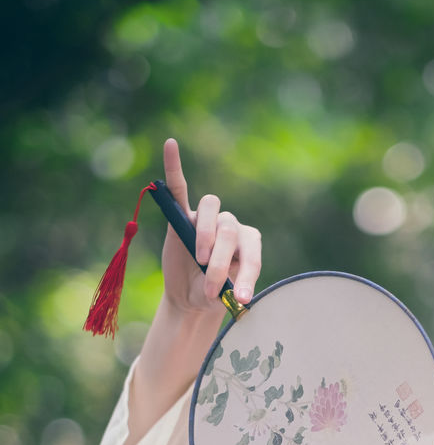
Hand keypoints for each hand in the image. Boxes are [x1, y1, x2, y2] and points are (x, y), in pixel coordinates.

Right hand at [161, 137, 261, 316]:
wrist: (190, 296)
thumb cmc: (211, 295)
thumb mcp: (221, 299)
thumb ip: (226, 291)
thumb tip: (229, 292)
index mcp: (248, 244)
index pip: (252, 253)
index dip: (249, 275)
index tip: (243, 299)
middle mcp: (231, 226)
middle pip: (230, 232)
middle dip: (221, 263)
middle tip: (211, 289)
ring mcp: (207, 219)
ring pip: (212, 210)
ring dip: (207, 235)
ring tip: (201, 258)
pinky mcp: (182, 216)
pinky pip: (179, 187)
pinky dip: (174, 166)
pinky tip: (170, 145)